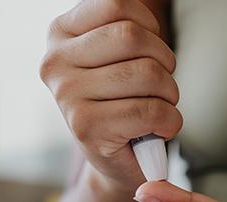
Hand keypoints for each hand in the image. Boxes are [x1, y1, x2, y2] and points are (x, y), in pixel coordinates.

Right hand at [40, 0, 182, 192]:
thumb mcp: (116, 56)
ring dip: (170, 93)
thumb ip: (122, 27)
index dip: (148, 26)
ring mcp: (68, 96)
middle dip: (164, 61)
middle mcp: (55, 63)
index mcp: (60, 34)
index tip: (147, 52)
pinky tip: (158, 129)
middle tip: (160, 85)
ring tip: (158, 107)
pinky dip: (171, 121)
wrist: (117, 162)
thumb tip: (147, 11)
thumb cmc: (123, 102)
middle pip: (133, 37)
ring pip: (148, 73)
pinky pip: (152, 110)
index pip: (117, 5)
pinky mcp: (87, 129)